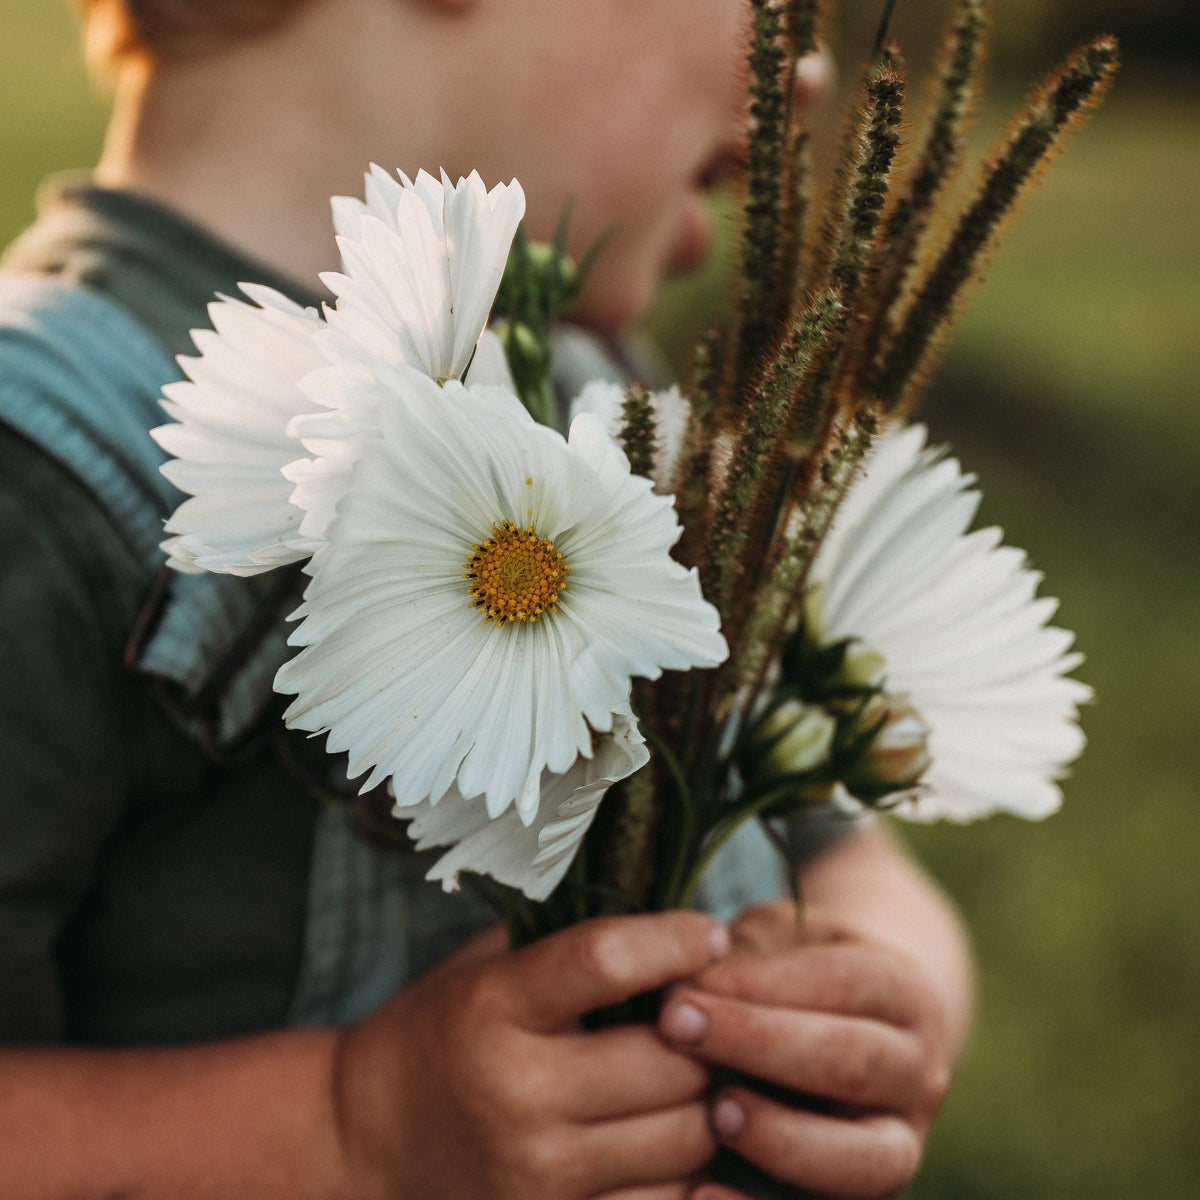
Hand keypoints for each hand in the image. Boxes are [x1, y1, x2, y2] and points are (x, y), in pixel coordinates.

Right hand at [334, 911, 729, 1199]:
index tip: (706, 933)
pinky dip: (684, 1166)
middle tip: (710, 1012)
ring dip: (705, 1100)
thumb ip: (570, 940)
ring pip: (685, 1135)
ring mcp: (539, 1174)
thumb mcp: (487, 965)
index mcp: (495, 1006)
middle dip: (707, 1031)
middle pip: (669, 1058)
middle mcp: (518, 1093)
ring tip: (691, 1071)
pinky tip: (663, 1130)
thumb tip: (677, 923)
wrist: (366, 1139)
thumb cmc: (443, 1029)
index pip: (605, 959)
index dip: (673, 939)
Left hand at [658, 901, 953, 1199]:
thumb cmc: (790, 975)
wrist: (850, 1031)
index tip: (687, 983)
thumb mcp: (776, 943)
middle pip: (851, 1061)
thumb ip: (739, 961)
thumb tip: (676, 990)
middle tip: (677, 1028)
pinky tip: (702, 1194)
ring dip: (783, 1137)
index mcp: (902, 991)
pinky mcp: (868, 1198)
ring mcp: (902, 1142)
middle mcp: (916, 1071)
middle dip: (759, 1044)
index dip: (762, 982)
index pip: (842, 981)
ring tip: (715, 1112)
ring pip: (866, 1158)